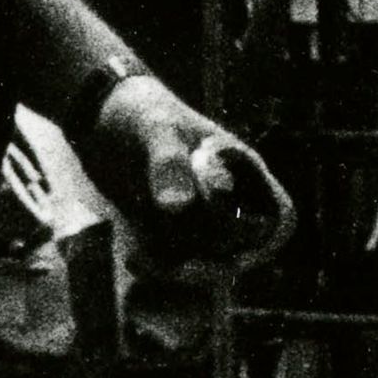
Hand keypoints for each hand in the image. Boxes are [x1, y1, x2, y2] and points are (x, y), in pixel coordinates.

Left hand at [86, 72, 291, 277]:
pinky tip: (134, 258)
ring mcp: (198, 216)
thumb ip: (169, 164)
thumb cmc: (140, 111)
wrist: (98, 119)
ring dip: (177, 265)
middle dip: (210, 260)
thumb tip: (177, 207)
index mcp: (242, 170)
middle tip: (177, 265)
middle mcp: (228, 198)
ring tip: (139, 255)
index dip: (266, 240)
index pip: (279, 215)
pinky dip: (156, 264)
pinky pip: (174, 259)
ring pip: (204, 259)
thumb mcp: (155, 130)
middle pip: (239, 248)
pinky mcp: (169, 229)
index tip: (236, 253)